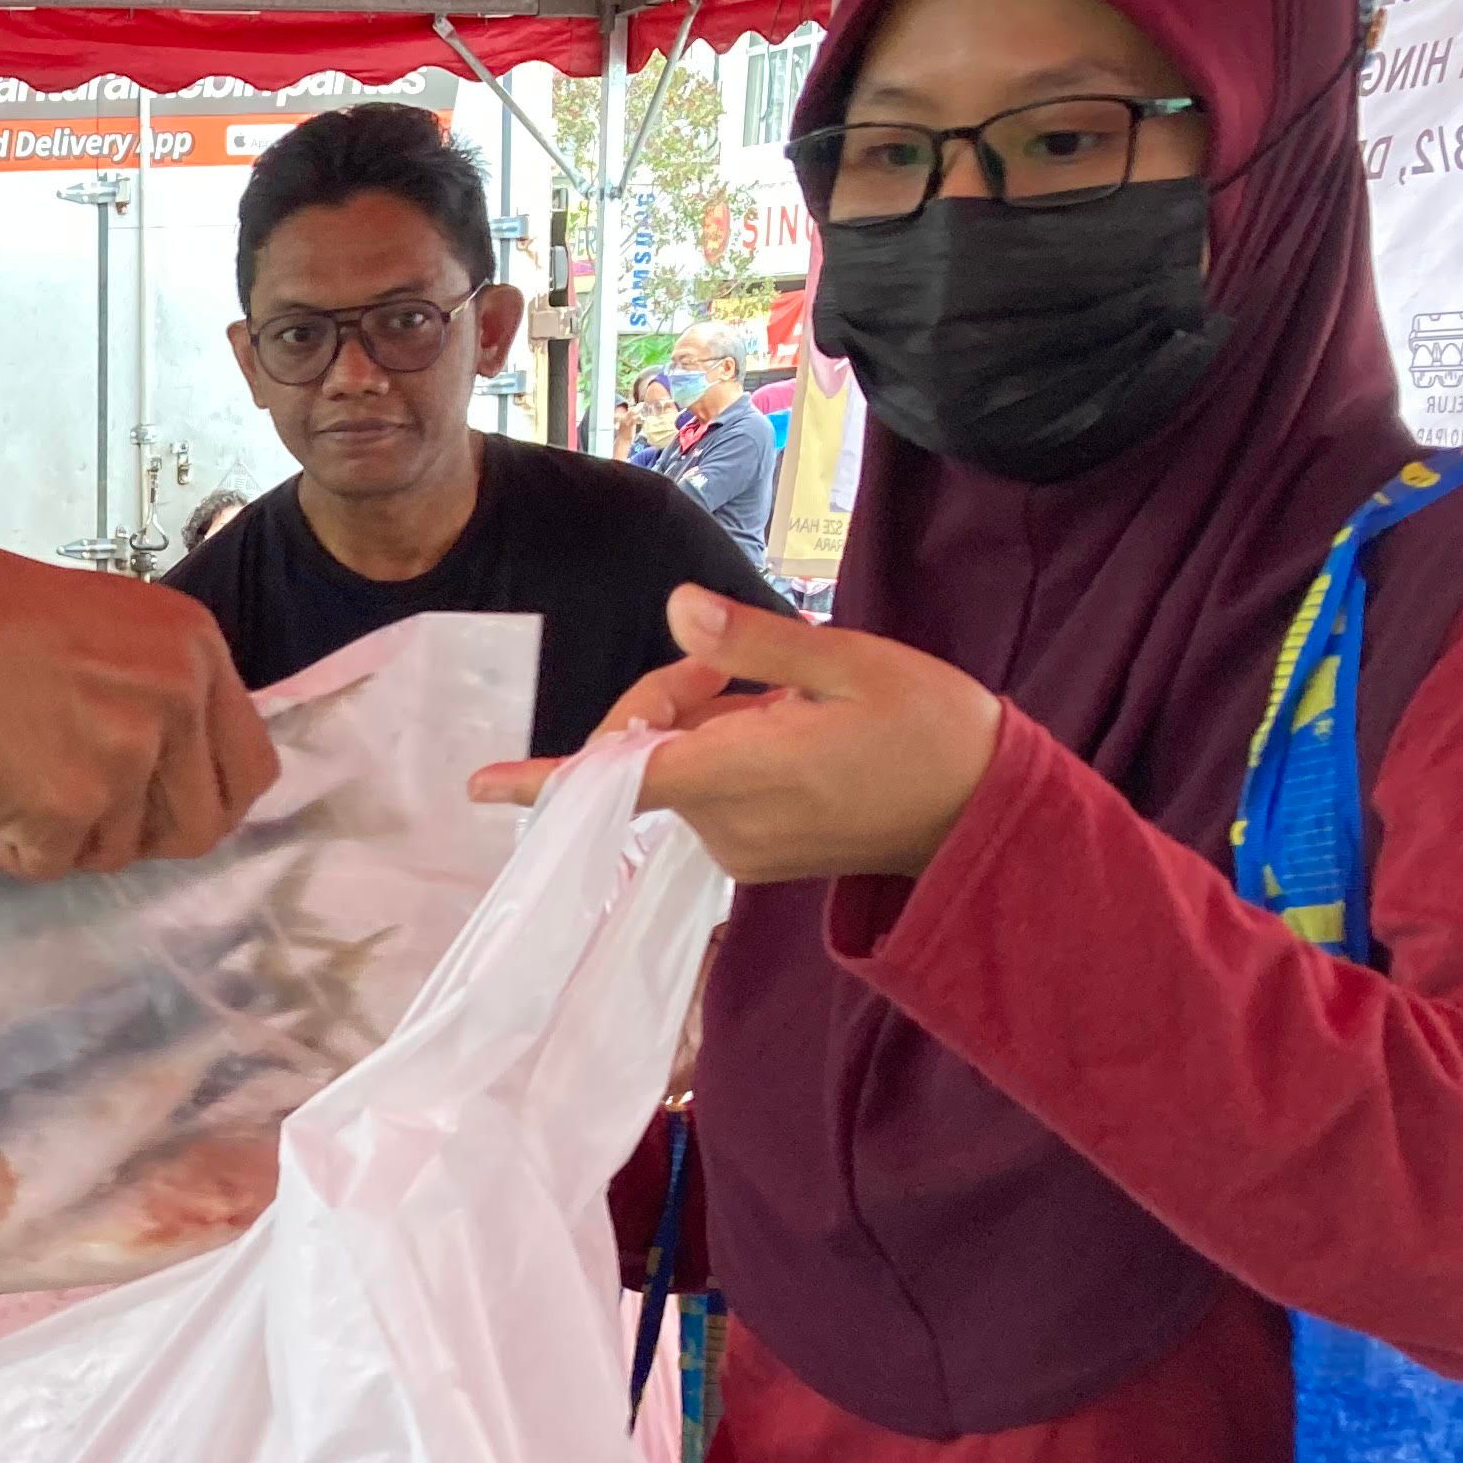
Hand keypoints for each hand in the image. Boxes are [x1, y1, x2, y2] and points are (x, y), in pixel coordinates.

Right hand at [0, 544, 280, 879]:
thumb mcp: (104, 622)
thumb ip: (154, 685)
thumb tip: (172, 767)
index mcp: (195, 649)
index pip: (249, 767)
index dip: (205, 801)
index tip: (160, 810)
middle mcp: (178, 701)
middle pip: (200, 825)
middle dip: (139, 839)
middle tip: (81, 827)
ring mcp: (127, 757)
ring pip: (119, 852)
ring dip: (60, 842)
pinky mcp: (68, 806)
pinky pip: (48, 866)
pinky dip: (2, 854)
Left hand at [470, 587, 1001, 883]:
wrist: (983, 814)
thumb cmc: (929, 729)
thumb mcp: (850, 663)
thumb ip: (753, 642)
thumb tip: (675, 606)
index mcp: (742, 774)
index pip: (622, 777)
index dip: (546, 779)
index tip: (480, 784)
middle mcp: (725, 823)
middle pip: (647, 750)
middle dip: (674, 694)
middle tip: (746, 663)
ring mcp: (737, 848)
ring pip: (675, 766)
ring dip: (706, 719)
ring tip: (790, 700)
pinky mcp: (752, 856)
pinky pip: (706, 790)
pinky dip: (725, 750)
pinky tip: (788, 731)